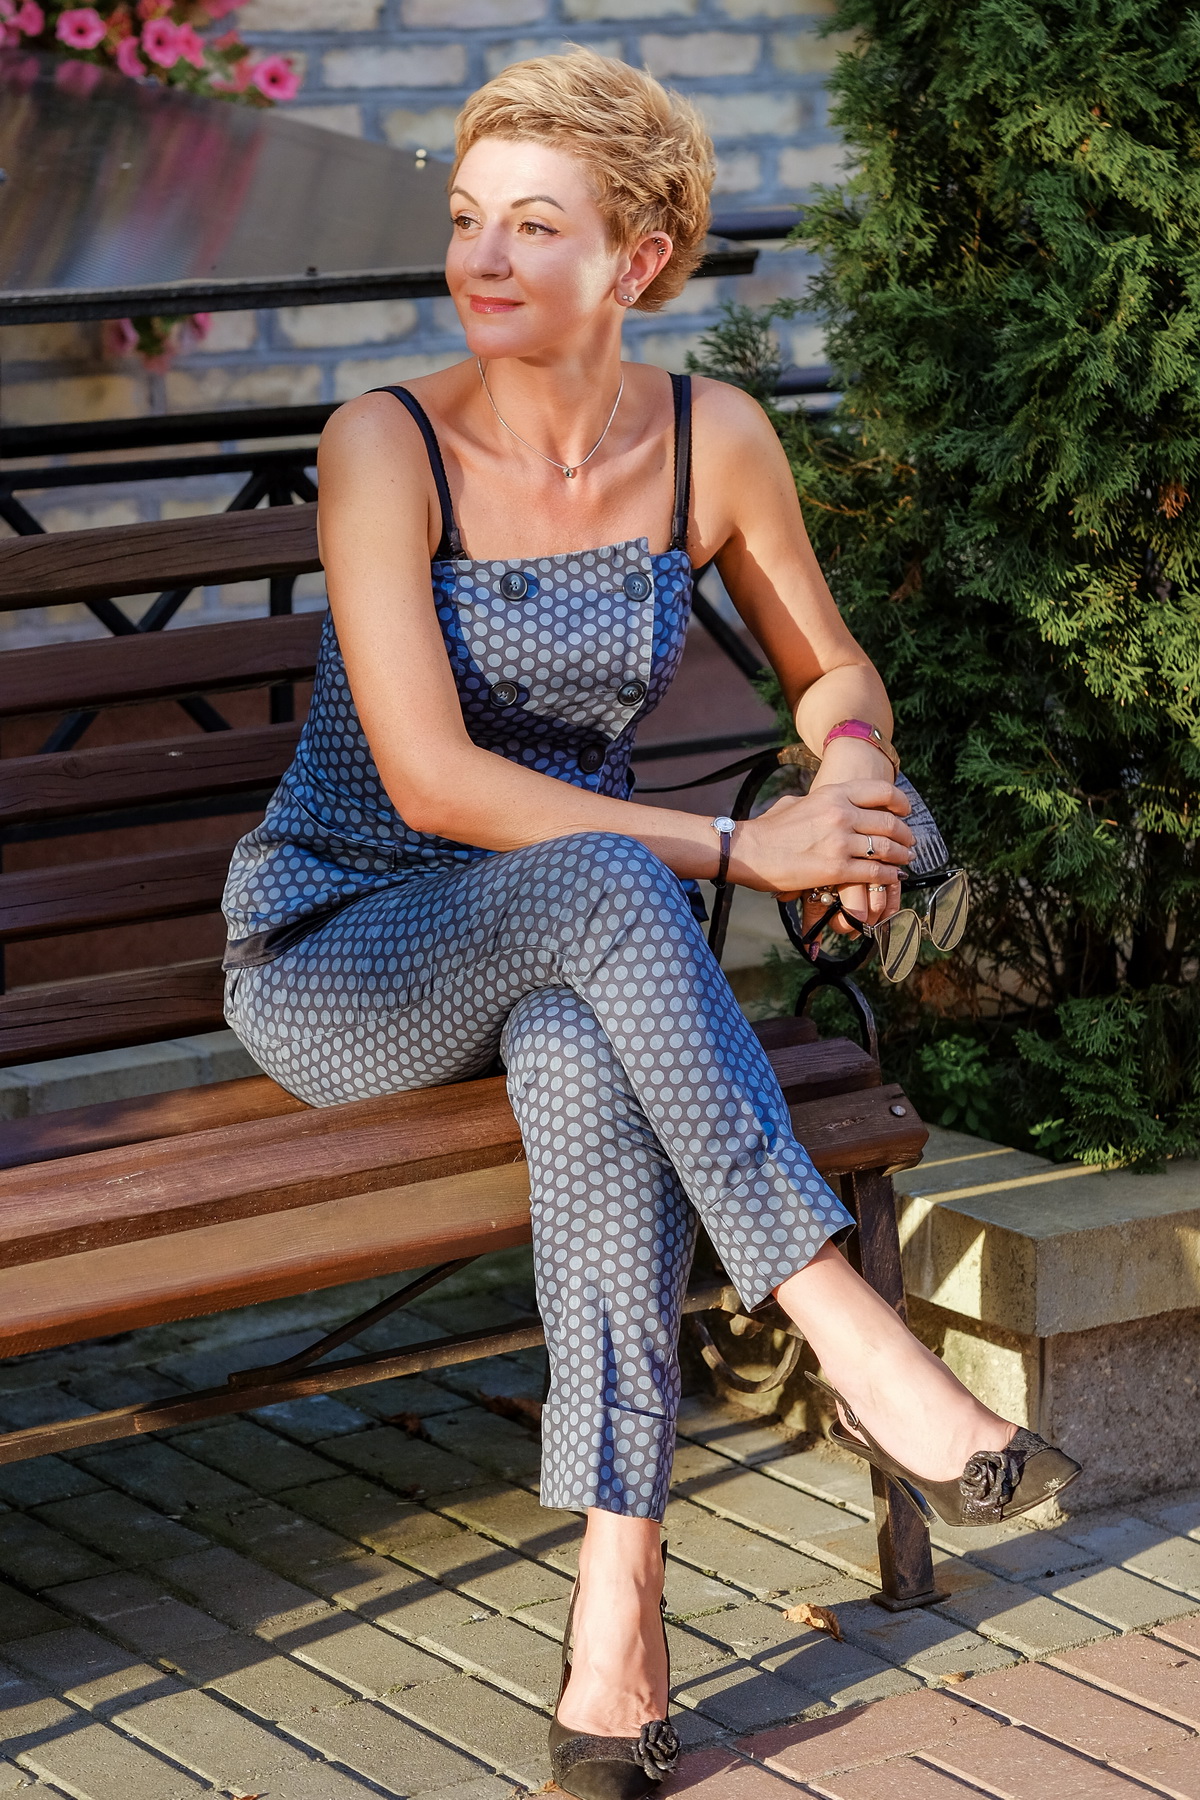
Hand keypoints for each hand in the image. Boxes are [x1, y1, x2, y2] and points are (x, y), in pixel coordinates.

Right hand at [729, 779, 912, 918]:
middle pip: (888, 823)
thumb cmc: (769, 828)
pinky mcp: (836, 870)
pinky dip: (888, 875)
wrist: (749, 850)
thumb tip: (827, 803)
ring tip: (905, 861)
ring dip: (901, 856)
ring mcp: (840, 843)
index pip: (880, 792)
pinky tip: (892, 877)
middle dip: (905, 835)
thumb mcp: (798, 802)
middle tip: (910, 842)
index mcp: (833, 794)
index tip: (906, 811)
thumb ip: (819, 801)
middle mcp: (841, 815)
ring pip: (885, 849)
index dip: (900, 802)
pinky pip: (874, 872)